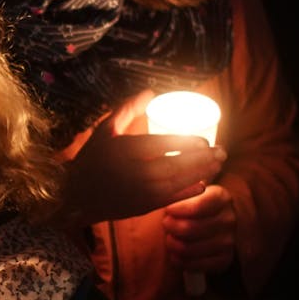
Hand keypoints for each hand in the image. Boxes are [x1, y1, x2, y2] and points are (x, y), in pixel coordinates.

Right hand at [64, 90, 224, 223]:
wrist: (75, 195)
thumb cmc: (92, 159)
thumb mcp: (104, 130)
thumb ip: (127, 110)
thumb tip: (149, 91)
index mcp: (123, 150)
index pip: (160, 145)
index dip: (185, 143)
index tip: (204, 140)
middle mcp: (132, 172)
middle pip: (173, 166)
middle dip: (201, 159)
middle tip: (222, 151)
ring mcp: (138, 192)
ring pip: (176, 184)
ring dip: (200, 174)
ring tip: (218, 164)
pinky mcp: (141, 207)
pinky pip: (169, 200)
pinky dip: (187, 193)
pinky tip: (202, 184)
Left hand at [162, 184, 236, 274]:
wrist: (216, 220)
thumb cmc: (196, 203)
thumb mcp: (192, 190)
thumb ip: (180, 189)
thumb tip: (166, 193)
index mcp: (221, 198)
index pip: (196, 207)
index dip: (177, 209)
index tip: (168, 209)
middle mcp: (228, 220)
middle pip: (190, 229)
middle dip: (171, 227)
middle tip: (166, 223)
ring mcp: (228, 241)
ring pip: (189, 248)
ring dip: (173, 244)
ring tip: (169, 238)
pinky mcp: (224, 259)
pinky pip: (195, 264)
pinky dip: (179, 260)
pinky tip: (175, 253)